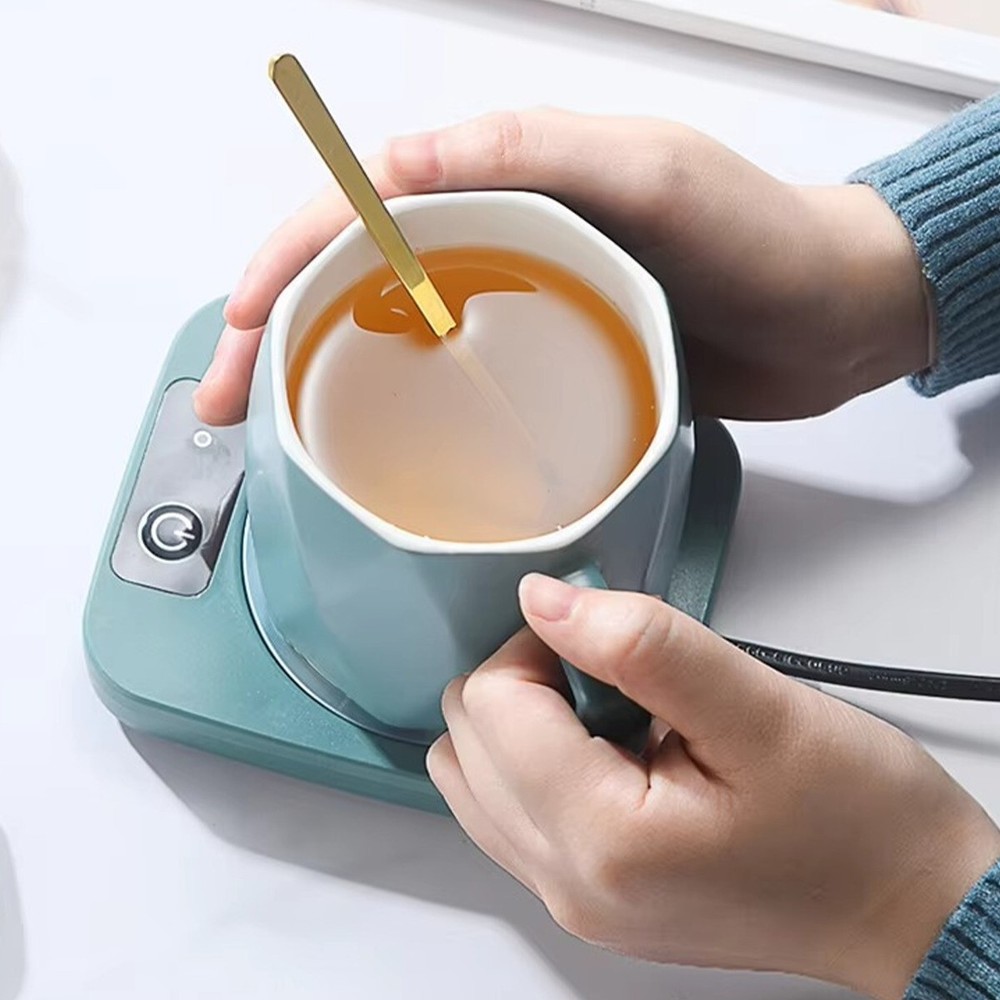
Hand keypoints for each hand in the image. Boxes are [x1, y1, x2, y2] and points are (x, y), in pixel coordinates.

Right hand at [193, 109, 928, 424]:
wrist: (828, 320)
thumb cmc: (758, 237)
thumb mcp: (649, 173)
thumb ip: (530, 156)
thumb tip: (395, 166)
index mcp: (506, 185)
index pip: (363, 211)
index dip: (288, 263)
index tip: (246, 328)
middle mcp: (499, 244)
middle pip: (355, 282)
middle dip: (277, 337)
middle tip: (233, 407)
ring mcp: (518, 312)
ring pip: (392, 341)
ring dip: (322, 384)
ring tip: (275, 442)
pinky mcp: (545, 370)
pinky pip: (454, 391)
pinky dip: (400, 421)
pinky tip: (372, 459)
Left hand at [428, 575, 999, 999]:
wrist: (906, 906)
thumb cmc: (857, 818)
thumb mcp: (757, 708)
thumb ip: (641, 645)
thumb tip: (545, 600)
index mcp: (602, 841)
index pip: (491, 705)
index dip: (539, 645)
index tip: (607, 637)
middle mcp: (568, 885)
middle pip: (467, 741)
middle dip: (525, 681)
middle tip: (615, 673)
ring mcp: (573, 901)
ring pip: (473, 779)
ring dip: (522, 723)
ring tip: (613, 711)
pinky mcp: (588, 898)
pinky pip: (508, 812)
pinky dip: (535, 761)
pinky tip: (611, 747)